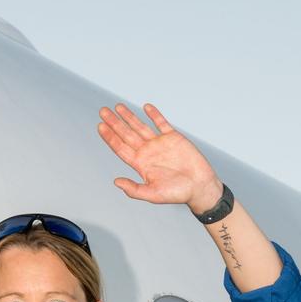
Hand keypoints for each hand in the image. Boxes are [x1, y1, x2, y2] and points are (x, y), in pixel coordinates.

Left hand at [99, 102, 222, 212]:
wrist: (200, 186)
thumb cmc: (178, 193)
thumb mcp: (153, 194)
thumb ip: (134, 189)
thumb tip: (116, 182)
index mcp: (141, 164)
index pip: (120, 148)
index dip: (110, 137)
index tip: (100, 126)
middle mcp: (148, 152)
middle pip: (126, 134)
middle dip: (114, 123)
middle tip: (103, 111)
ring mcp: (160, 144)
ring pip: (140, 126)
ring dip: (129, 116)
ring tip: (117, 107)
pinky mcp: (173, 137)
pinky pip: (161, 123)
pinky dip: (154, 114)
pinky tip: (145, 107)